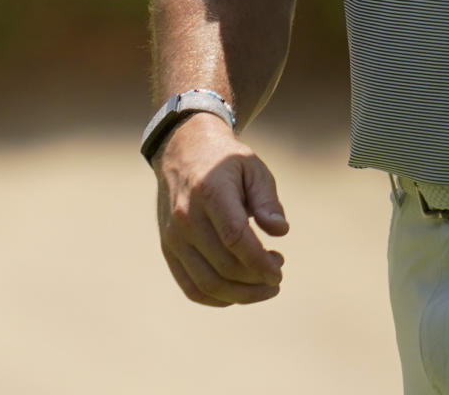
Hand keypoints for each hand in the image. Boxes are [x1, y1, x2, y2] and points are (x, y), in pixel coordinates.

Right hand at [153, 113, 288, 306]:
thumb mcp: (253, 168)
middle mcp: (186, 216)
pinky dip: (216, 298)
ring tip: (263, 286)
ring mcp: (173, 236)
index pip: (235, 238)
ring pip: (207, 283)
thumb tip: (280, 232)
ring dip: (240, 295)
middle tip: (277, 273)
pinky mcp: (168, 248)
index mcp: (209, 191)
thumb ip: (267, 200)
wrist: (183, 150)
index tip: (279, 270)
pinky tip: (238, 293)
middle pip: (223, 265)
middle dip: (256, 279)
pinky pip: (190, 287)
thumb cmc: (226, 160)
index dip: (260, 262)